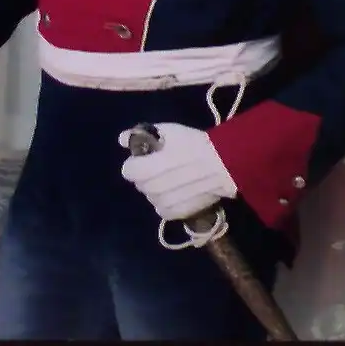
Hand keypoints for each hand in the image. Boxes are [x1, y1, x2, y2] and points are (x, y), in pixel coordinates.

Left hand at [118, 122, 236, 220]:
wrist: (222, 165)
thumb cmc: (193, 144)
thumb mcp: (167, 132)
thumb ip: (141, 135)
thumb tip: (122, 139)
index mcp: (145, 170)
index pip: (128, 170)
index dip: (137, 162)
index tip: (149, 157)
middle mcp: (151, 190)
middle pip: (140, 184)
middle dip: (147, 175)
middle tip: (164, 166)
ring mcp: (163, 204)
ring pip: (151, 197)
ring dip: (157, 189)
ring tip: (174, 179)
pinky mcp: (176, 214)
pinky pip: (163, 209)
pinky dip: (167, 202)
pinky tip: (179, 192)